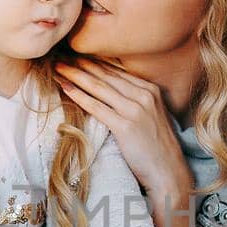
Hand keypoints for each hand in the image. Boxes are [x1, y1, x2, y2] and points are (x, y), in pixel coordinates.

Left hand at [53, 55, 189, 194]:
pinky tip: (65, 88)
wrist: (168, 170)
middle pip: (105, 76)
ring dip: (75, 76)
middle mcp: (143, 95)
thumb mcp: (152, 115)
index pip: (116, 72)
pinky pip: (96, 107)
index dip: (94, 63)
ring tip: (58, 67)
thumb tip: (111, 93)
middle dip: (81, 64)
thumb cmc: (157, 147)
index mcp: (150, 90)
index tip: (76, 56)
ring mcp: (135, 110)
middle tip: (61, 56)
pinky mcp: (125, 126)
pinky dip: (79, 96)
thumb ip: (136, 101)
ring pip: (98, 87)